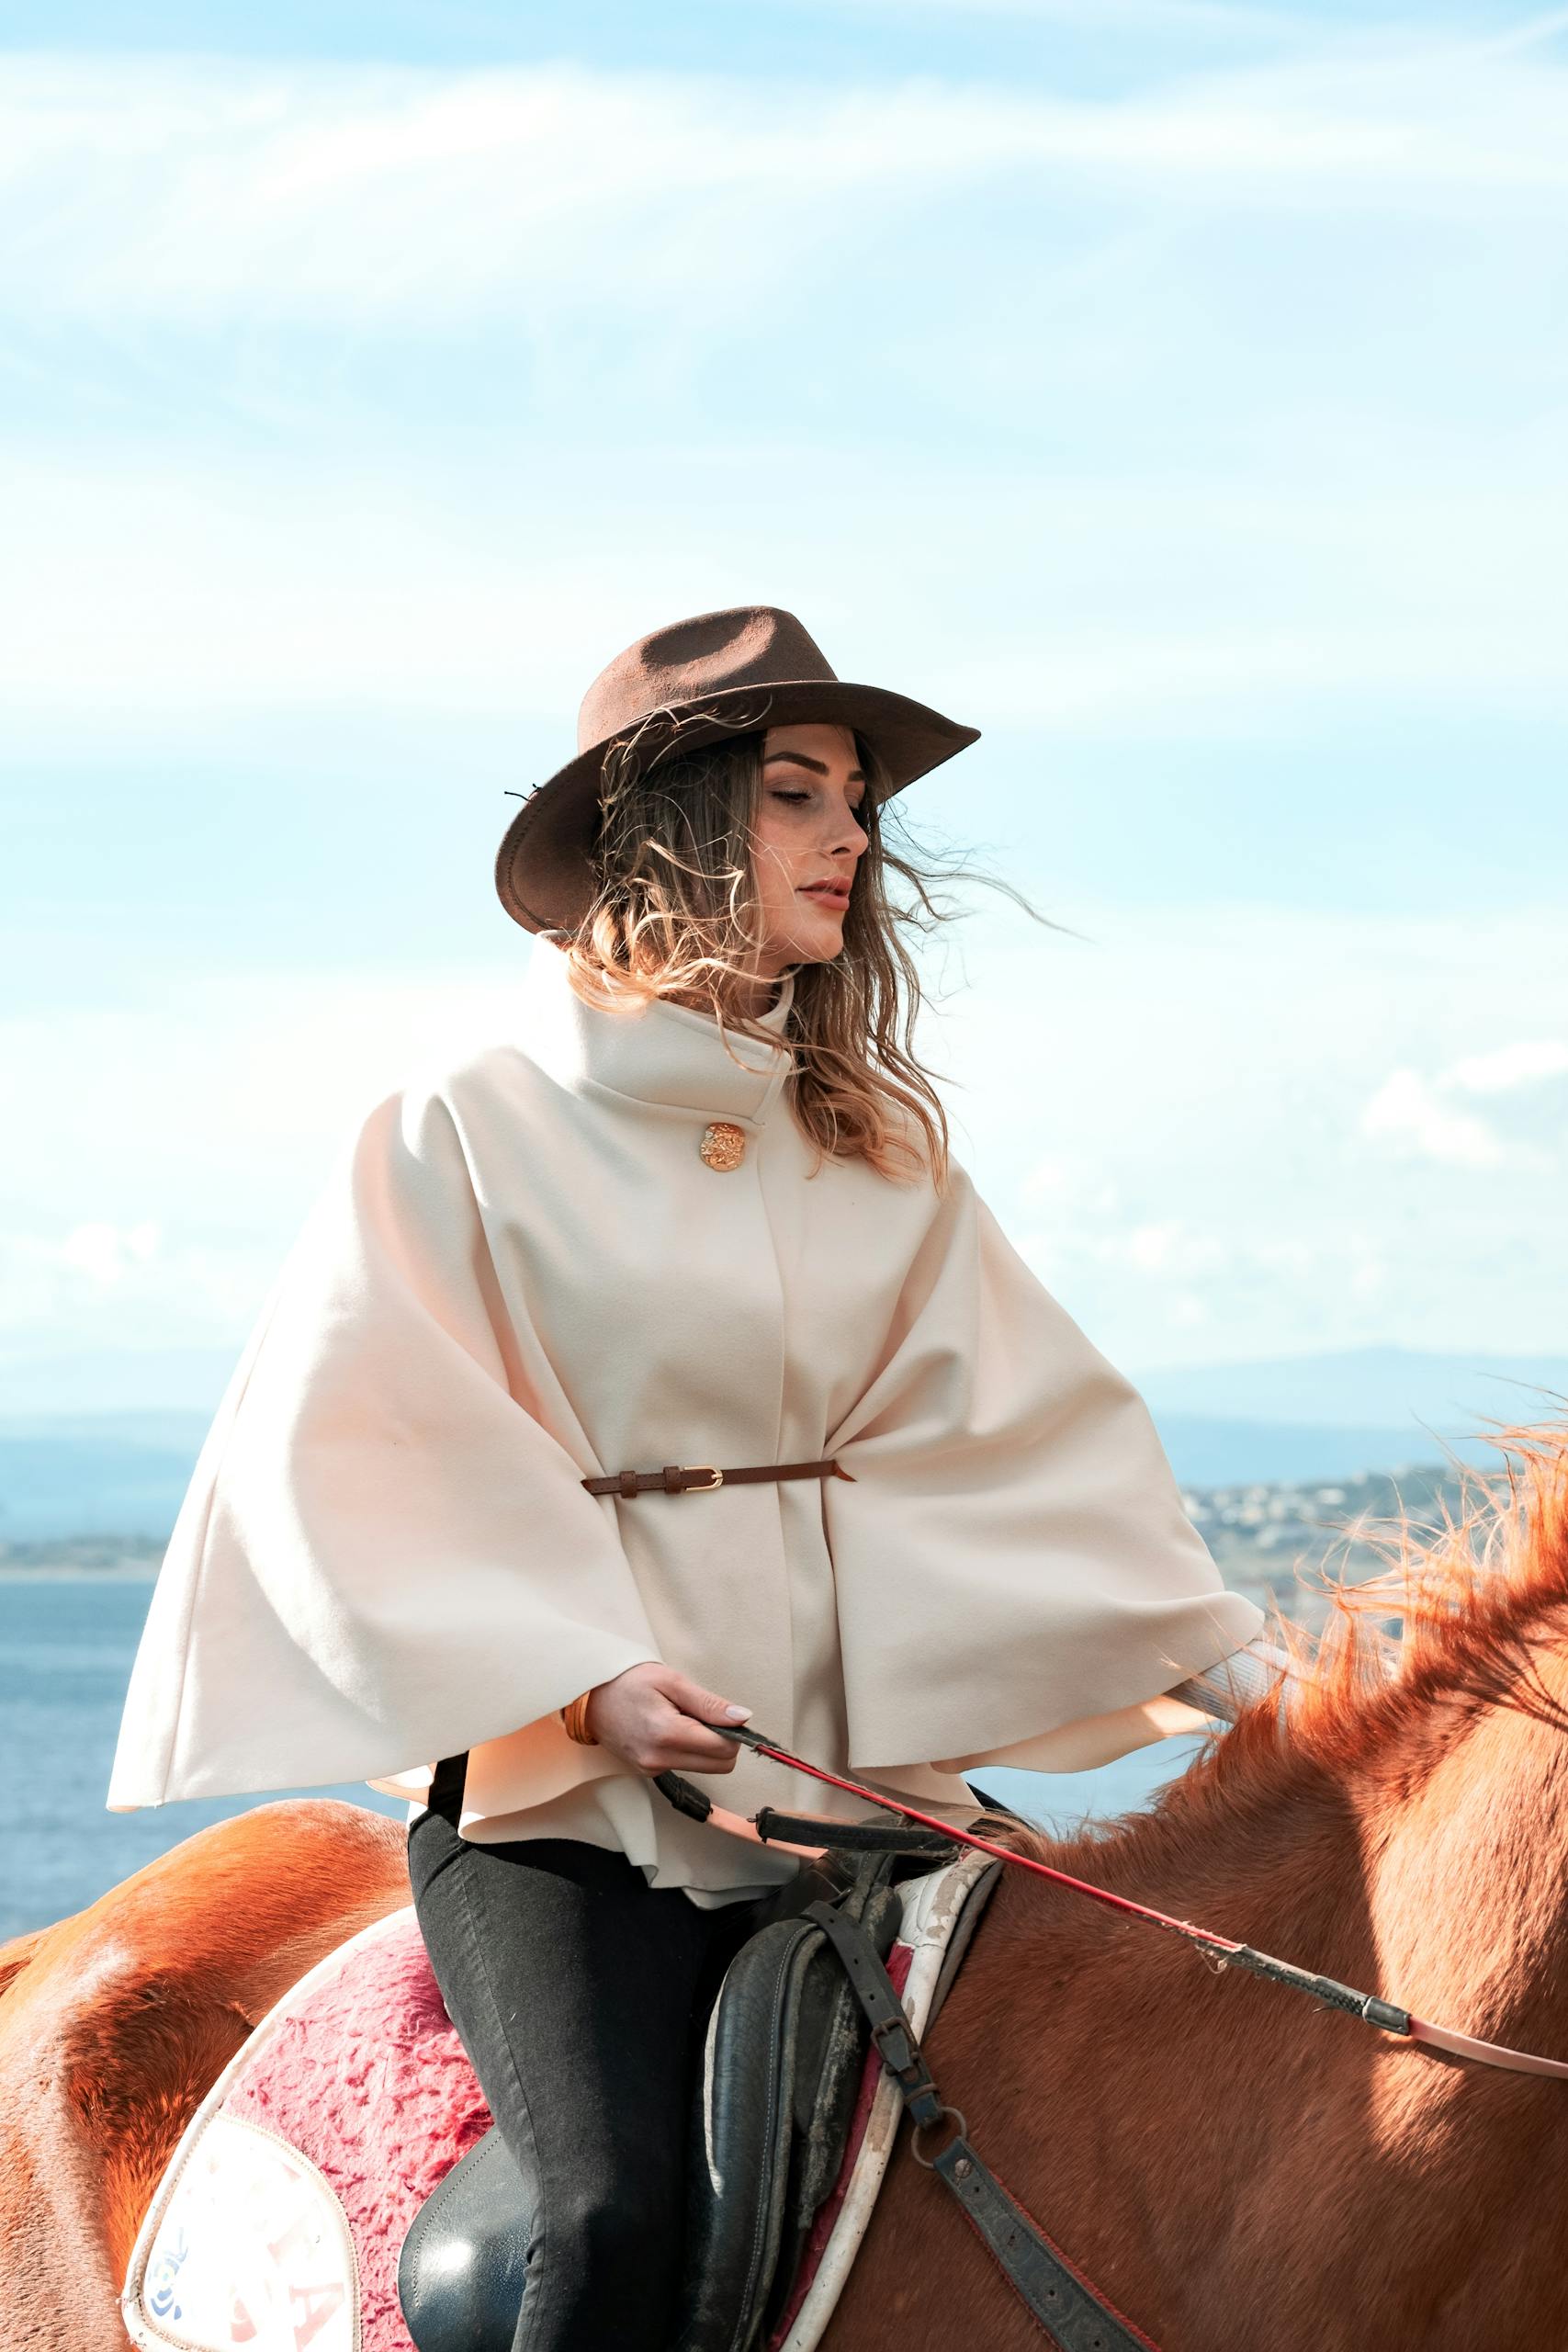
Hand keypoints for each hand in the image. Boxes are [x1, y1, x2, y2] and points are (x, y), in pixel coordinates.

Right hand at [586, 1663, 750, 1775]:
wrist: (590, 1696)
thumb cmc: (629, 1682)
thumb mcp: (672, 1681)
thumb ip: (709, 1703)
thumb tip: (742, 1718)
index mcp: (667, 1734)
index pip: (724, 1749)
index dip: (734, 1732)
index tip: (726, 1714)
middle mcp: (659, 1759)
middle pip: (720, 1765)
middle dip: (723, 1741)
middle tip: (704, 1714)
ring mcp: (652, 1768)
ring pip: (705, 1767)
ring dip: (706, 1745)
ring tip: (684, 1718)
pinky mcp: (648, 1771)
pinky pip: (685, 1765)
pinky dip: (689, 1749)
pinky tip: (671, 1727)